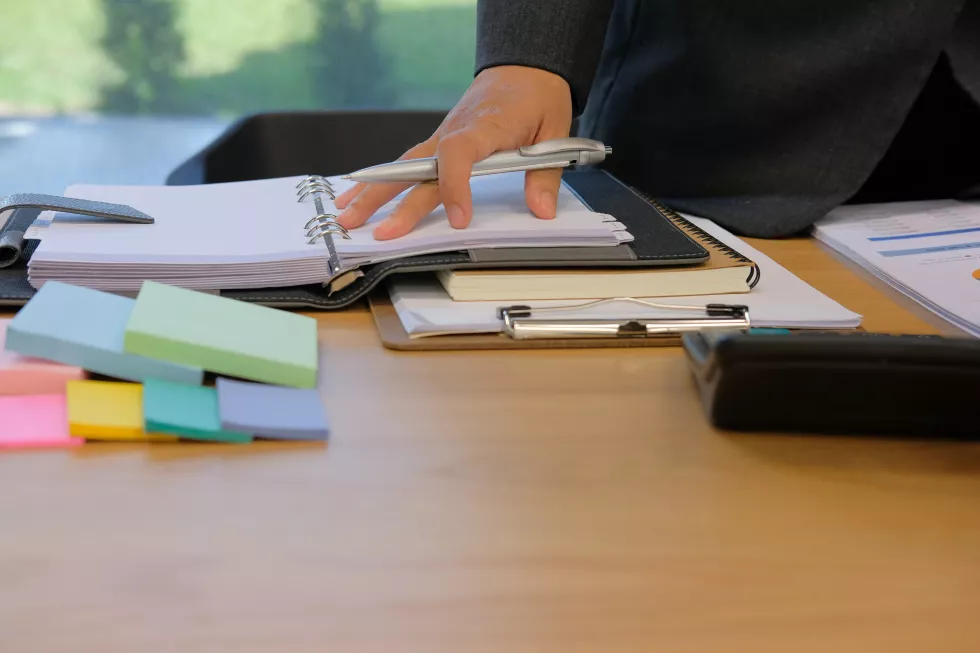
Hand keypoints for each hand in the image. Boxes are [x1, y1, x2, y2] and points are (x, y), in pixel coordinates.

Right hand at [334, 65, 572, 239]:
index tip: (460, 218)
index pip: (459, 154)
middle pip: (419, 168)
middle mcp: (455, 131)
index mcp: (485, 126)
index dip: (456, 186)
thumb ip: (545, 174)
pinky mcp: (438, 142)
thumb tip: (542, 210)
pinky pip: (406, 162)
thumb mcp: (554, 131)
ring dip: (373, 191)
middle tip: (377, 231)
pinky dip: (381, 179)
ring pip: (403, 165)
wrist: (523, 68)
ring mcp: (442, 136)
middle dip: (394, 201)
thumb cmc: (536, 97)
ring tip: (348, 215)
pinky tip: (359, 194)